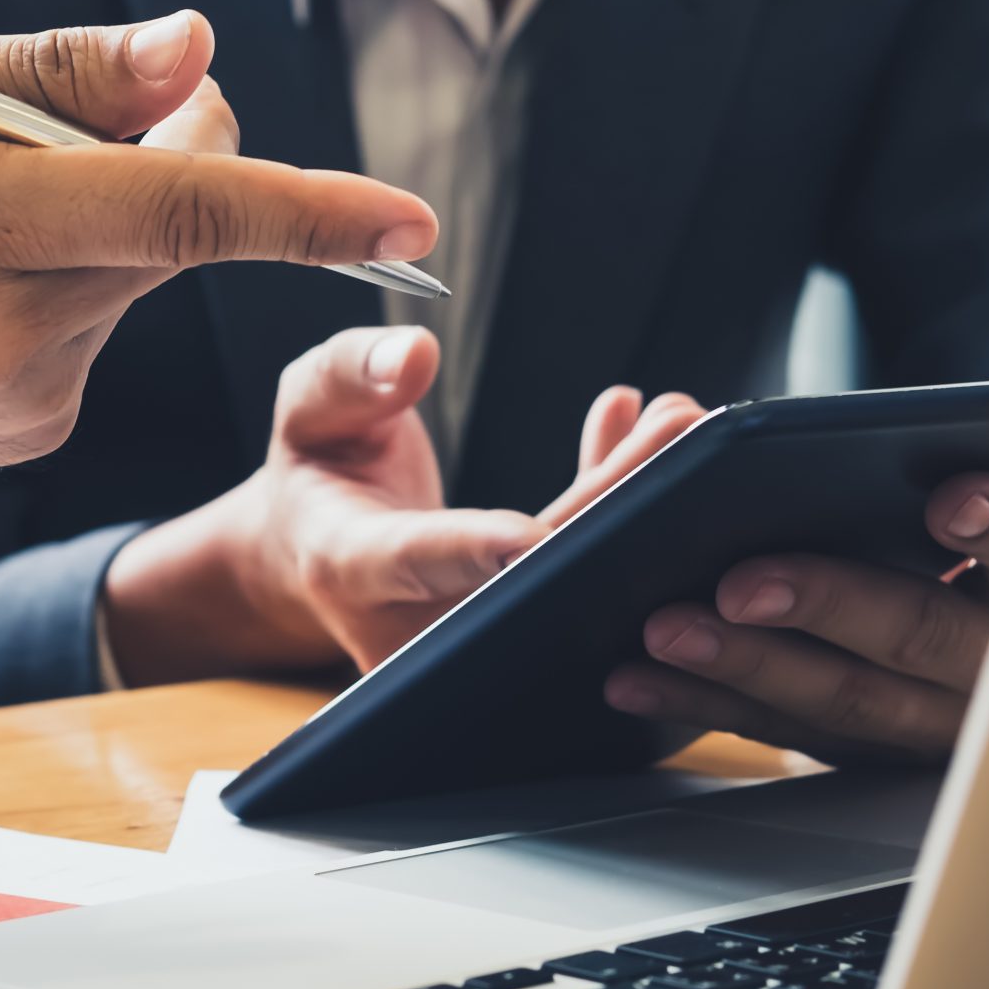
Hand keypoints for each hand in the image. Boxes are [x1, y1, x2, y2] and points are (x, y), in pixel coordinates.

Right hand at [0, 13, 434, 553]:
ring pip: (140, 276)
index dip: (305, 209)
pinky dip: (67, 283)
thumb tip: (198, 56)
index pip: (174, 212)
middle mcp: (5, 333)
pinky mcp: (30, 435)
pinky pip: (100, 328)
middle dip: (169, 149)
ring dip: (102, 221)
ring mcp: (22, 402)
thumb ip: (54, 72)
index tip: (411, 221)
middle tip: (69, 113)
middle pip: (174, 225)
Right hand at [103, 356, 705, 684]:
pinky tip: (633, 430)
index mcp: (347, 564)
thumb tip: (414, 355)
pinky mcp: (512, 621)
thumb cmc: (311, 473)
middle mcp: (415, 617)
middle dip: (607, 502)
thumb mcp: (307, 409)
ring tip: (682, 422)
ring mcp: (469, 632)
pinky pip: (573, 569)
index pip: (414, 559)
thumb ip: (349, 376)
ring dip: (629, 498)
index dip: (476, 551)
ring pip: (563, 575)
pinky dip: (610, 502)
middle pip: (522, 573)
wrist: (312, 552)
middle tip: (679, 433)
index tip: (531, 536)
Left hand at [603, 473, 988, 762]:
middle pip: (919, 637)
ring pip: (841, 702)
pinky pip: (783, 729)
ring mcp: (931, 725)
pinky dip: (705, 703)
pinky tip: (633, 679)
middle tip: (739, 584)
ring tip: (662, 628)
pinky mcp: (867, 749)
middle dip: (826, 607)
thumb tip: (950, 486)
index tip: (949, 500)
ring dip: (743, 666)